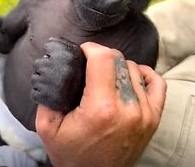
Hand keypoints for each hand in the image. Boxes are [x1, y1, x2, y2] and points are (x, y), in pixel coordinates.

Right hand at [35, 42, 166, 166]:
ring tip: (102, 75)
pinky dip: (142, 74)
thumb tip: (54, 67)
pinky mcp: (153, 118)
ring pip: (134, 68)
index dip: (90, 48)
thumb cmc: (70, 154)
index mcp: (100, 108)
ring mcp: (144, 114)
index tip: (80, 52)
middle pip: (119, 60)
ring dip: (117, 66)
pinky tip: (127, 76)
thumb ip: (48, 94)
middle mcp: (128, 109)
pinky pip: (156, 82)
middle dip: (100, 56)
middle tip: (86, 65)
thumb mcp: (46, 126)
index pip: (104, 58)